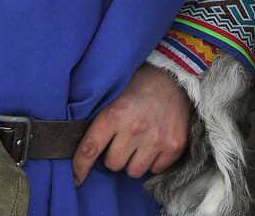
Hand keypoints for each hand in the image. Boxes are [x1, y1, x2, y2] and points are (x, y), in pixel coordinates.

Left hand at [72, 63, 192, 184]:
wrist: (177, 77)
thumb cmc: (142, 85)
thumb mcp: (116, 94)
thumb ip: (102, 119)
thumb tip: (84, 148)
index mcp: (115, 114)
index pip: (90, 148)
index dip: (80, 166)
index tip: (77, 178)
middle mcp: (135, 128)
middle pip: (113, 164)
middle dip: (115, 156)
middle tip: (122, 141)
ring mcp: (156, 139)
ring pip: (134, 171)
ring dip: (134, 161)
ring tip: (139, 143)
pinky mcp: (174, 146)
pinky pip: (155, 170)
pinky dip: (153, 161)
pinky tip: (155, 144)